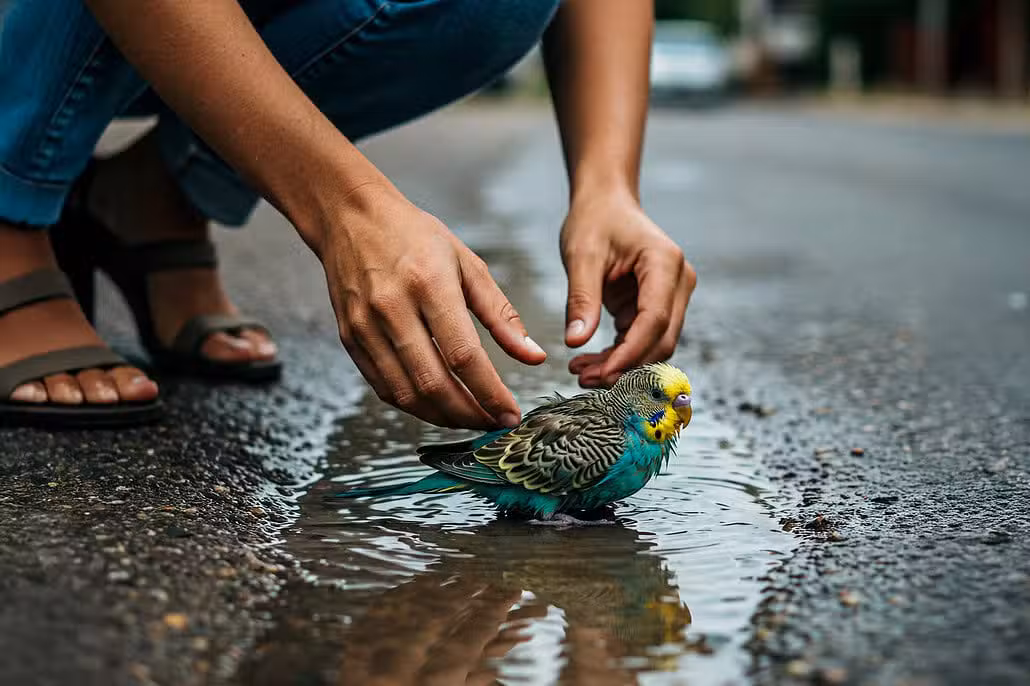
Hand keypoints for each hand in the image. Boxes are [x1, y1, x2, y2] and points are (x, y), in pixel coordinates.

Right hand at [320, 184, 545, 428]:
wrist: (351, 218)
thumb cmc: (414, 236)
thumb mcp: (468, 264)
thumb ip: (502, 315)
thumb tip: (533, 356)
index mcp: (429, 284)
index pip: (464, 355)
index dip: (490, 393)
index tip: (510, 413)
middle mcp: (393, 308)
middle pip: (433, 383)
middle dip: (469, 414)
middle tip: (493, 423)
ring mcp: (365, 326)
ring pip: (406, 394)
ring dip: (442, 417)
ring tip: (469, 419)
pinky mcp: (350, 339)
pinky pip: (383, 387)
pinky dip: (413, 405)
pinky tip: (436, 406)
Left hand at [561, 189, 695, 387]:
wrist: (606, 203)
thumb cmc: (595, 220)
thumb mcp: (581, 254)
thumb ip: (582, 298)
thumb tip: (576, 342)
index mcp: (665, 263)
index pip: (655, 320)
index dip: (630, 353)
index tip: (602, 374)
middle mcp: (678, 282)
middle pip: (661, 339)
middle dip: (625, 366)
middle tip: (583, 379)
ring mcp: (672, 296)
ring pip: (654, 346)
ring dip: (621, 365)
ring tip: (580, 372)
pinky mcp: (658, 306)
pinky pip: (643, 340)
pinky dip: (619, 355)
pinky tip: (590, 363)